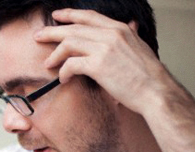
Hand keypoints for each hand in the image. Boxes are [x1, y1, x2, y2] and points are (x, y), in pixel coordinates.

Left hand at [34, 9, 172, 115]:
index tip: (57, 16)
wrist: (156, 92)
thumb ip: (132, 36)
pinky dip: (63, 72)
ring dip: (55, 54)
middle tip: (38, 36)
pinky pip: (71, 64)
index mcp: (120, 29)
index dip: (70, 15)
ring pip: (69, 44)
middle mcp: (111, 34)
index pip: (89, 17)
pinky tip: (62, 79)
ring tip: (47, 63)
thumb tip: (132, 27)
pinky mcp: (98, 65)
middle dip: (52, 32)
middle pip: (74, 28)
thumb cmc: (148, 76)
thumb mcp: (141, 47)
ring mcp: (104, 48)